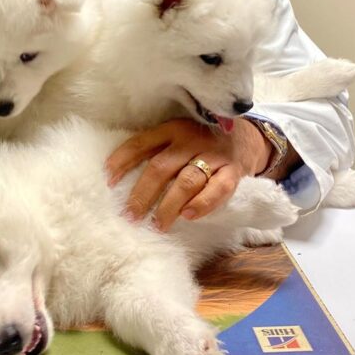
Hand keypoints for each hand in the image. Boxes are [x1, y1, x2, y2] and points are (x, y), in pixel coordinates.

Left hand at [104, 116, 268, 231]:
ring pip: (187, 181)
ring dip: (169, 205)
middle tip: (131, 215)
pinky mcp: (232, 171)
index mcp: (172, 129)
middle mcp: (191, 140)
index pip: (142, 144)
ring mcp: (213, 155)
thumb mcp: (178, 136)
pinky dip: (203, 203)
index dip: (123, 160)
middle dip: (143, 193)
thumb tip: (117, 175)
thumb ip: (155, 150)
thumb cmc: (201, 141)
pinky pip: (218, 189)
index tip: (108, 180)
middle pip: (161, 167)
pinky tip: (189, 215)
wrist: (246, 138)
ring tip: (157, 225)